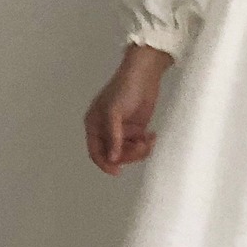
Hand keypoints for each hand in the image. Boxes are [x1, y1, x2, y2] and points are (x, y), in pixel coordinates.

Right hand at [83, 45, 173, 175]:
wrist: (145, 74)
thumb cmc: (124, 88)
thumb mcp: (114, 111)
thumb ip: (113, 136)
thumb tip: (112, 158)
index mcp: (94, 125)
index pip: (96, 151)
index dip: (105, 163)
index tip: (117, 172)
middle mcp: (106, 130)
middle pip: (115, 155)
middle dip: (129, 154)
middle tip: (142, 146)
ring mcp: (122, 131)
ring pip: (128, 152)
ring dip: (139, 150)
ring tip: (149, 139)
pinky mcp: (136, 129)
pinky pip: (139, 146)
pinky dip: (146, 145)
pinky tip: (152, 135)